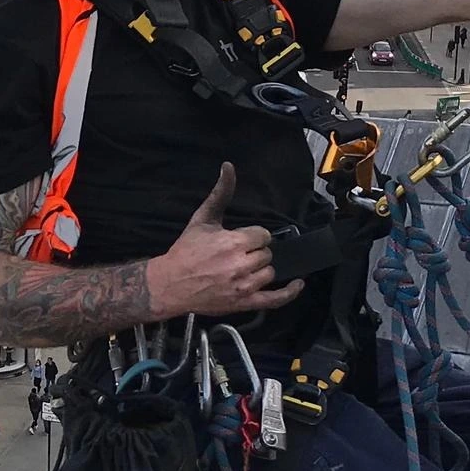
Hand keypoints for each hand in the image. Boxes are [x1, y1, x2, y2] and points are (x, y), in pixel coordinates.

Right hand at [148, 163, 302, 318]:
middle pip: (267, 254)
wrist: (171, 284)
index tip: (243, 240)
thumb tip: (228, 167)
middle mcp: (241, 264)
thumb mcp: (202, 219)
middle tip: (239, 255)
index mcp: (233, 242)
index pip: (263, 235)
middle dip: (256, 252)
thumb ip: (220, 193)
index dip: (255, 236)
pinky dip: (289, 292)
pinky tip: (298, 283)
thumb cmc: (186, 251)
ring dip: (261, 269)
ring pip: (270, 272)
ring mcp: (244, 286)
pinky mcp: (244, 303)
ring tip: (246, 268)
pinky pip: (275, 299)